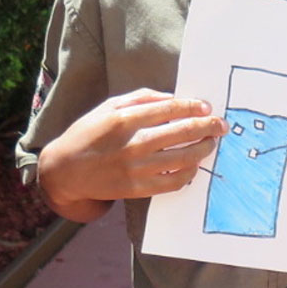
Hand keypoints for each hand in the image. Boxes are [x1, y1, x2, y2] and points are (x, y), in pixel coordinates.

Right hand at [37, 89, 225, 214]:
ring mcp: (136, 170)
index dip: (192, 107)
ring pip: (182, 159)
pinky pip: (172, 183)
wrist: (66, 170)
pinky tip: (194, 165)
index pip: (169, 109)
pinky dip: (189, 173)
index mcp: (124, 120)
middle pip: (181, 133)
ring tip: (211, 143)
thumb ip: (141, 99)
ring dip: (203, 149)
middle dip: (207, 126)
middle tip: (221, 125)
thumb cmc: (88, 133)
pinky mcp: (137, 190)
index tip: (205, 107)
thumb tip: (173, 98)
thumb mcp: (108, 107)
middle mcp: (132, 145)